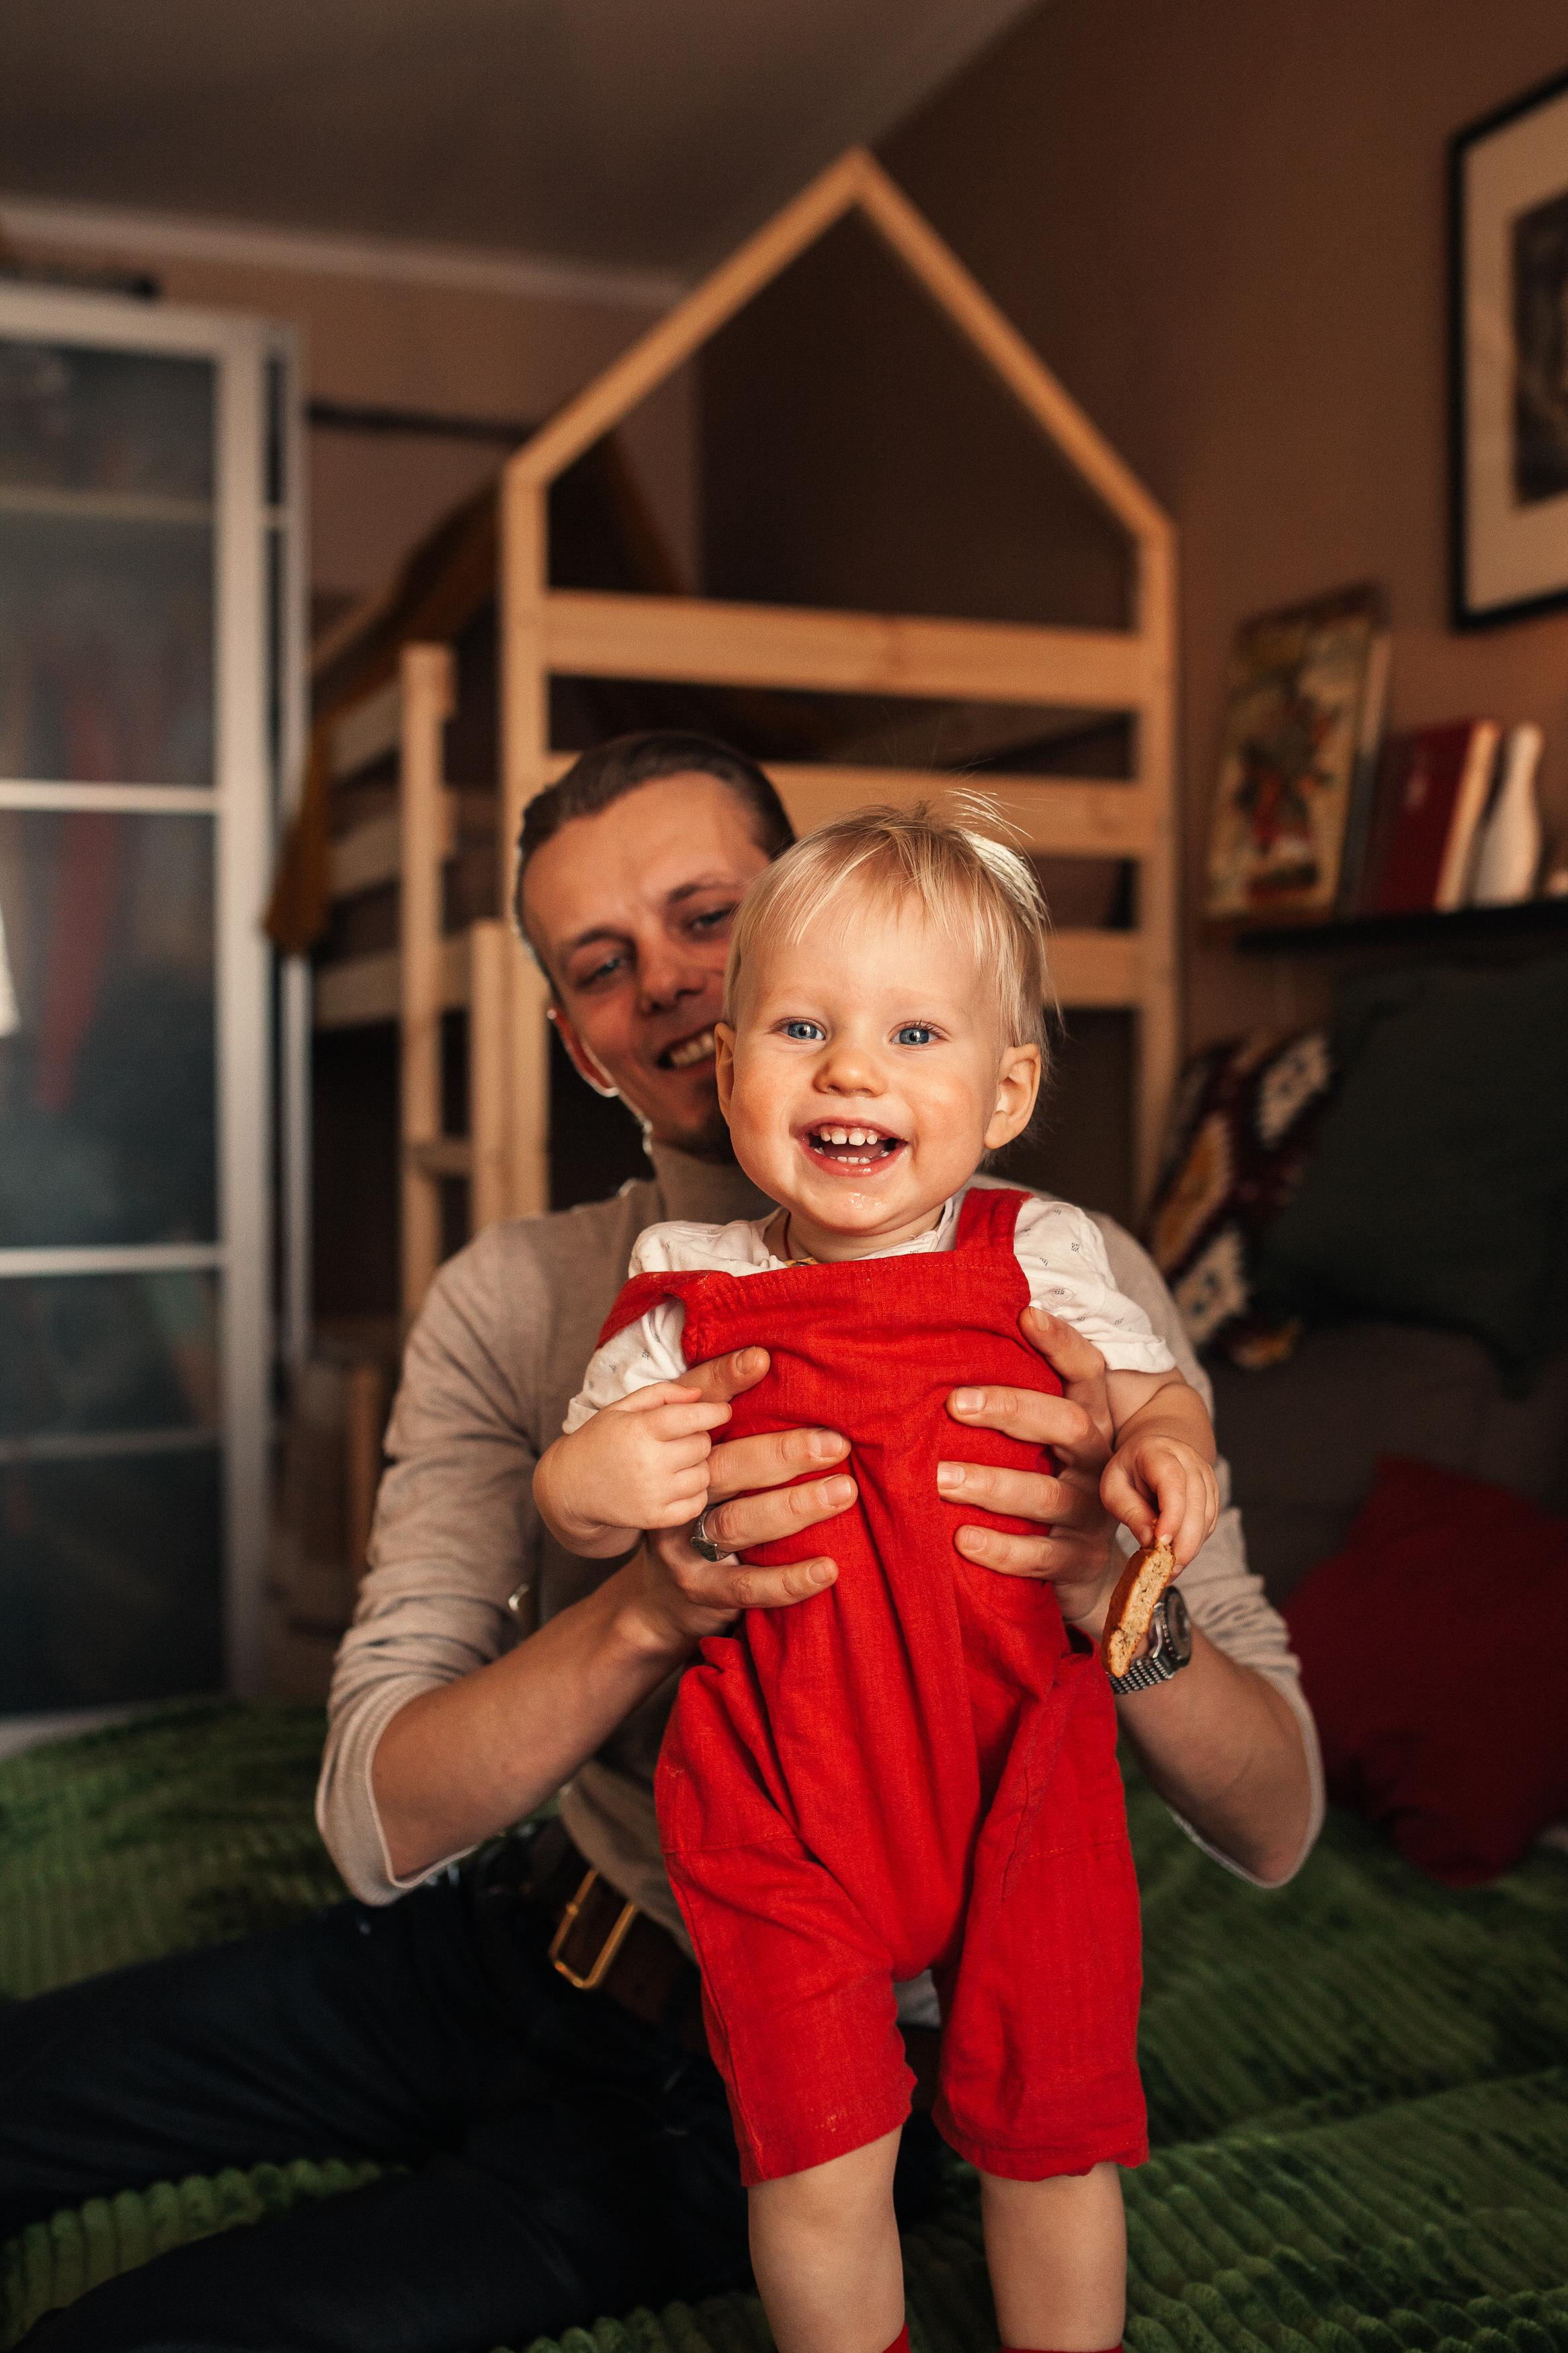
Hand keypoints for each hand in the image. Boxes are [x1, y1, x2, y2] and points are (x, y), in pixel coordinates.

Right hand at [535, 1382, 731, 1556]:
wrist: (571, 1487)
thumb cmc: (600, 1441)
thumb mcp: (621, 1408)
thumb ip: (661, 1394)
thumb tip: (700, 1395)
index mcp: (639, 1430)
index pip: (692, 1418)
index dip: (714, 1412)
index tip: (722, 1411)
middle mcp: (648, 1463)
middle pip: (702, 1445)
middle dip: (698, 1437)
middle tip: (682, 1438)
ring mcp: (653, 1494)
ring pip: (704, 1475)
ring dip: (697, 1465)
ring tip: (677, 1461)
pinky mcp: (655, 1518)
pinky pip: (698, 1503)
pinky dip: (694, 1493)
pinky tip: (677, 1484)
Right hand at [621, 1344, 857, 1647]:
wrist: (652, 1600)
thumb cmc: (698, 1518)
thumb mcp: (703, 1470)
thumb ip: (733, 1431)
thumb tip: (783, 1374)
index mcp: (680, 1454)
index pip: (701, 1412)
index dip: (725, 1382)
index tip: (762, 1358)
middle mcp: (678, 1494)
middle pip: (725, 1467)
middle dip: (781, 1453)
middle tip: (835, 1444)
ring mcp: (682, 1544)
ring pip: (736, 1522)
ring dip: (792, 1508)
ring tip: (843, 1493)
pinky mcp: (698, 1587)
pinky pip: (745, 1585)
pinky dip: (787, 1580)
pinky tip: (827, 1569)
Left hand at [935, 1309, 1122, 1629]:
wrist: (1080, 1574)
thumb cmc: (1037, 1487)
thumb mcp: (1033, 1445)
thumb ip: (1006, 1408)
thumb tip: (931, 1356)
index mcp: (1088, 1422)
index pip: (1086, 1372)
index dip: (1062, 1343)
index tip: (1025, 1314)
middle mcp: (1097, 1462)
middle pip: (1067, 1425)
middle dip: (1011, 1409)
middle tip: (953, 1403)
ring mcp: (1093, 1514)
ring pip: (1046, 1495)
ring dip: (990, 1484)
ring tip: (938, 1479)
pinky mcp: (1081, 1561)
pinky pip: (1042, 1555)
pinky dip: (1001, 1548)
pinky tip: (962, 1539)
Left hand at [1101, 1433, 1218, 1566]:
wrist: (1149, 1452)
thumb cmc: (1127, 1472)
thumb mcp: (1114, 1489)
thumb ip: (1130, 1512)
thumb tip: (1151, 1541)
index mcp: (1159, 1452)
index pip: (1172, 1483)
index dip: (1171, 1515)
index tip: (1161, 1544)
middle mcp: (1188, 1460)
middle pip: (1196, 1503)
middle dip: (1184, 1541)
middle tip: (1167, 1569)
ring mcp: (1205, 1475)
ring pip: (1207, 1516)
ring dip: (1191, 1546)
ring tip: (1170, 1569)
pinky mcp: (1212, 1492)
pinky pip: (1210, 1521)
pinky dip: (1196, 1541)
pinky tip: (1179, 1555)